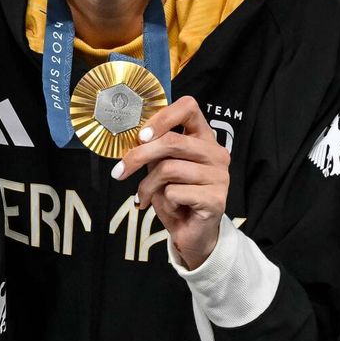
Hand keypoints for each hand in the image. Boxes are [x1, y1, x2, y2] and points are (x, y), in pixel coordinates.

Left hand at [112, 96, 229, 270]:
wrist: (193, 233)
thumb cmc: (176, 196)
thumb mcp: (161, 168)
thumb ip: (153, 150)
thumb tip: (133, 139)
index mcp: (204, 138)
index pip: (189, 107)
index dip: (162, 117)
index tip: (141, 136)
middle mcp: (216, 153)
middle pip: (172, 141)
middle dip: (139, 156)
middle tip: (120, 171)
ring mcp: (220, 176)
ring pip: (169, 169)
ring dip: (148, 186)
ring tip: (145, 197)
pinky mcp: (216, 199)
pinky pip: (176, 192)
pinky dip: (165, 202)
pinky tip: (172, 208)